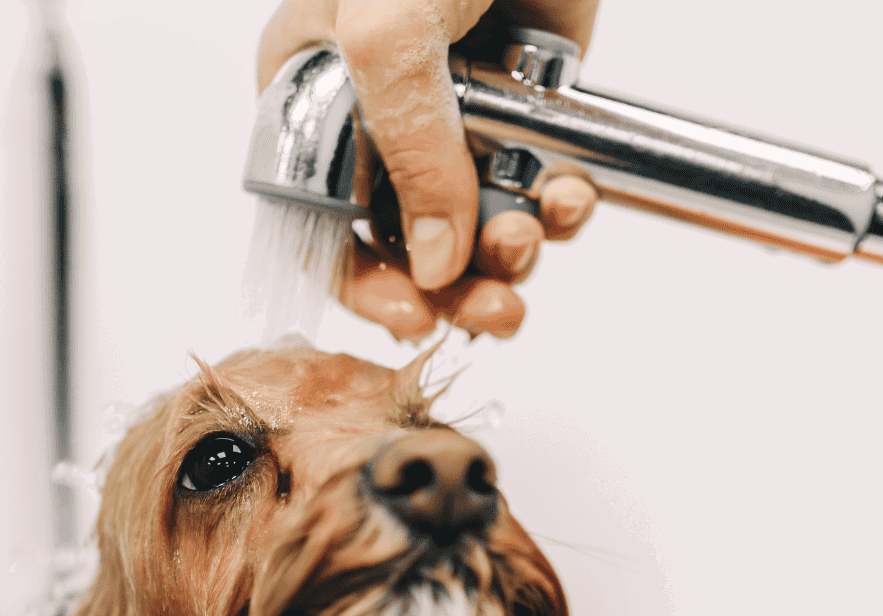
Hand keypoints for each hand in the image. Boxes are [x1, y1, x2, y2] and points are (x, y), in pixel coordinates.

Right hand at [259, 0, 600, 339]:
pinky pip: (538, 187)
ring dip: (510, 254)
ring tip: (529, 241)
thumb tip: (436, 259)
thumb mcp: (389, 34)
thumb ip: (408, 152)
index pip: (326, 226)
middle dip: (453, 284)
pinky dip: (559, 209)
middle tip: (494, 308)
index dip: (370, 283)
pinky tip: (569, 200)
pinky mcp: (525, 108)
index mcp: (313, 102)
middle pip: (407, 243)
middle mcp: (382, 122)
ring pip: (478, 227)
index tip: (417, 315)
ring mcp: (456, 117)